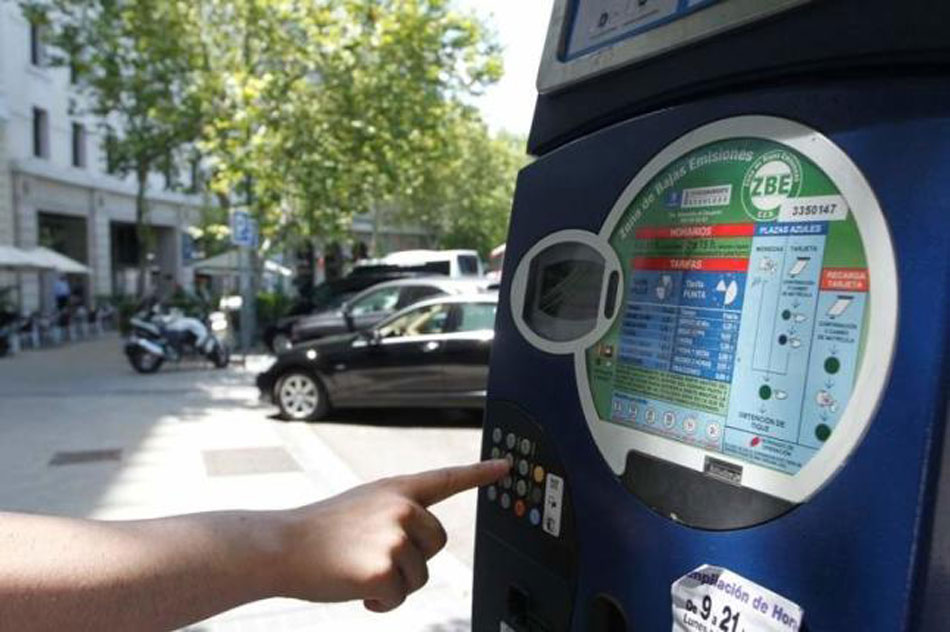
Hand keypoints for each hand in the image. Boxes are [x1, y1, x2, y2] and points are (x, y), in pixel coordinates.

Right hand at [276, 459, 508, 611]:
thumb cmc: (319, 532)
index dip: (480, 473)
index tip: (506, 467)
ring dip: (393, 583)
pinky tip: (355, 589)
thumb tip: (419, 541)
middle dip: (411, 559)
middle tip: (371, 556)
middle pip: (437, 544)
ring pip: (419, 575)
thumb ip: (396, 513)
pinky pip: (400, 598)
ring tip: (357, 568)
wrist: (281, 546)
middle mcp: (402, 508)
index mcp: (396, 490)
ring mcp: (395, 537)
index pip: (446, 479)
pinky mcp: (386, 569)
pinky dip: (380, 604)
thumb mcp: (363, 505)